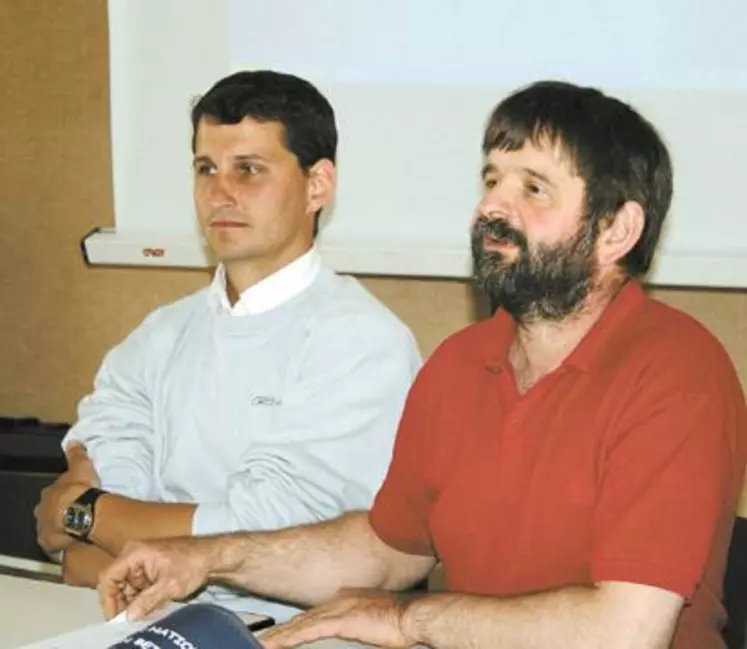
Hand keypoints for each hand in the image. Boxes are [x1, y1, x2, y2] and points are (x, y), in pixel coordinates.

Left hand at [33, 443, 99, 551]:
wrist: (79, 512)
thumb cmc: (79, 489)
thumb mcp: (80, 466)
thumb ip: (76, 455)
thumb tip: (73, 442)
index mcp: (48, 493)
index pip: (52, 493)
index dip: (60, 495)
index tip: (71, 496)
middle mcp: (42, 511)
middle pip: (47, 511)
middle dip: (55, 512)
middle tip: (71, 513)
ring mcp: (44, 528)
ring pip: (49, 528)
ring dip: (58, 528)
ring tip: (73, 529)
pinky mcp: (49, 544)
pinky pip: (56, 544)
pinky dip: (62, 543)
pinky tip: (72, 542)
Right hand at [98, 538, 210, 619]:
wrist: (211, 556)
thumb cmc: (192, 565)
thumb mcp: (169, 586)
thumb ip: (146, 601)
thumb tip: (127, 617)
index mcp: (135, 553)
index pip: (109, 577)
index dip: (108, 599)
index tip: (114, 618)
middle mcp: (133, 554)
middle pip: (115, 583)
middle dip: (122, 603)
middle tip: (130, 620)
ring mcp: (140, 561)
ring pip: (125, 587)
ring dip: (133, 602)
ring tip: (145, 613)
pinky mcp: (147, 568)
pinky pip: (136, 586)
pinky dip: (141, 598)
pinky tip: (152, 606)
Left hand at [260, 589, 419, 648]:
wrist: (411, 613)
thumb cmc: (401, 619)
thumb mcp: (377, 616)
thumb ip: (362, 621)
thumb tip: (360, 628)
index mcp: (345, 599)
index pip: (314, 614)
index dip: (297, 623)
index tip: (282, 631)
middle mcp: (337, 601)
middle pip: (302, 618)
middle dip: (283, 629)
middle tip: (263, 639)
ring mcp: (336, 610)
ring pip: (299, 624)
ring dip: (280, 635)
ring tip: (262, 643)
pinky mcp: (338, 622)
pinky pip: (306, 631)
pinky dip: (290, 637)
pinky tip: (275, 643)